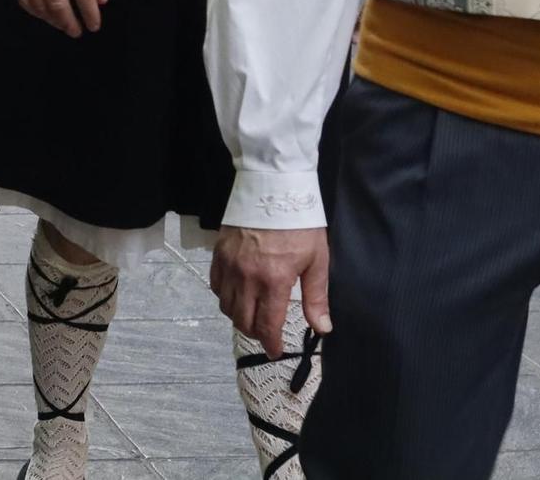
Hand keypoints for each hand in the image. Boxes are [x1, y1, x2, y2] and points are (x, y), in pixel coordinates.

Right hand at [6, 0, 105, 34]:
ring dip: (53, 20)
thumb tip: (100, 0)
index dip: (89, 13)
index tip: (94, 26)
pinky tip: (45, 15)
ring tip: (62, 25)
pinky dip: (36, 12)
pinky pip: (25, 1)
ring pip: (41, 6)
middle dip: (70, 23)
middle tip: (76, 32)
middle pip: (59, 5)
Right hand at [209, 226, 332, 358]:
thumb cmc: (299, 224)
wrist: (273, 188)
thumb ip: (316, 297)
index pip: (267, 325)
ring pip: (227, 307)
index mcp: (274, 281)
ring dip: (239, 317)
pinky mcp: (219, 254)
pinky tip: (237, 294)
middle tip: (267, 333)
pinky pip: (216, 286)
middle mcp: (247, 278)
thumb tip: (322, 329)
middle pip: (243, 321)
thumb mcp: (317, 260)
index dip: (271, 344)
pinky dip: (225, 297)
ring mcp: (229, 266)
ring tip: (252, 315)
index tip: (276, 351)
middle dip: (256, 333)